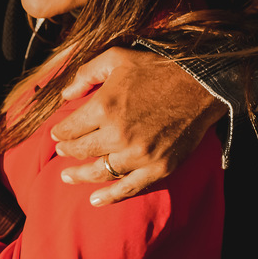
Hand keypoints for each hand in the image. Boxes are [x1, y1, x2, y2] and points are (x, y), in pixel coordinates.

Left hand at [51, 48, 226, 205]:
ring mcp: (139, 154)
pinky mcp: (158, 167)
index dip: (60, 133)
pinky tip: (95, 200)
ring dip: (81, 175)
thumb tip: (65, 95)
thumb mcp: (116, 58)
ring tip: (68, 176)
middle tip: (61, 152)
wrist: (200, 85)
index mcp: (104, 107)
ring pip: (100, 171)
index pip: (70, 128)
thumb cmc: (156, 69)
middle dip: (67, 152)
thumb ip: (86, 74)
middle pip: (82, 150)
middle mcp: (118, 134)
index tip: (57, 134)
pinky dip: (110, 197)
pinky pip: (128, 188)